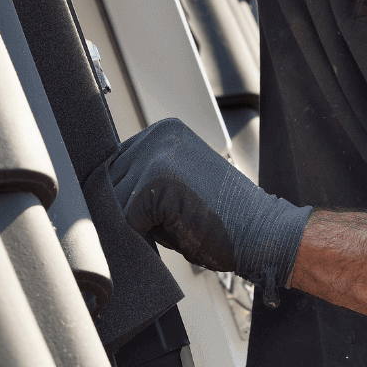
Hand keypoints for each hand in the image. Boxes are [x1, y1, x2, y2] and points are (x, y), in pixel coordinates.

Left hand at [108, 118, 312, 294]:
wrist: (263, 232)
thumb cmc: (223, 217)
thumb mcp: (179, 185)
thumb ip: (144, 181)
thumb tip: (103, 196)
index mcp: (164, 131)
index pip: (116, 164)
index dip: (122, 195)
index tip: (133, 215)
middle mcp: (157, 136)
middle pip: (110, 179)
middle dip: (123, 210)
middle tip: (152, 228)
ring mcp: (156, 157)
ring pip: (114, 199)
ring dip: (130, 223)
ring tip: (165, 231)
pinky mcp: (156, 183)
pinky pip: (126, 218)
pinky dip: (141, 235)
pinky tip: (169, 235)